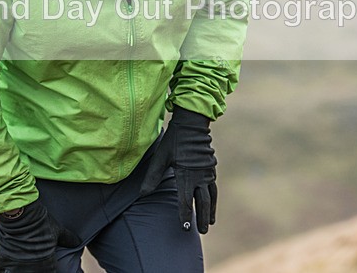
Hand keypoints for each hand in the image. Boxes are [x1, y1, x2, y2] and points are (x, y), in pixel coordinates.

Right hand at [0, 200, 80, 272]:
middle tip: (29, 266)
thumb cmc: (42, 223)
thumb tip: (78, 242)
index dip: (49, 272)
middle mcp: (29, 268)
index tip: (47, 268)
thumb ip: (68, 238)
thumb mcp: (58, 230)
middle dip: (30, 272)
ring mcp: (14, 264)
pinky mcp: (2, 257)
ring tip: (13, 268)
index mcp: (45, 264)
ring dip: (11, 272)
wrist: (22, 215)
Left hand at [139, 106, 217, 233]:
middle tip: (202, 231)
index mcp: (186, 175)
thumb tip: (142, 194)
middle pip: (203, 202)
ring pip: (211, 196)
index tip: (185, 227)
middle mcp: (199, 176)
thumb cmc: (173, 141)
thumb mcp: (160, 158)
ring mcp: (207, 172)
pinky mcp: (211, 168)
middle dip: (202, 218)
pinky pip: (214, 187)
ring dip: (211, 210)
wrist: (192, 125)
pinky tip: (212, 203)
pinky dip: (214, 198)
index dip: (185, 215)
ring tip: (211, 222)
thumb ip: (152, 177)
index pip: (186, 200)